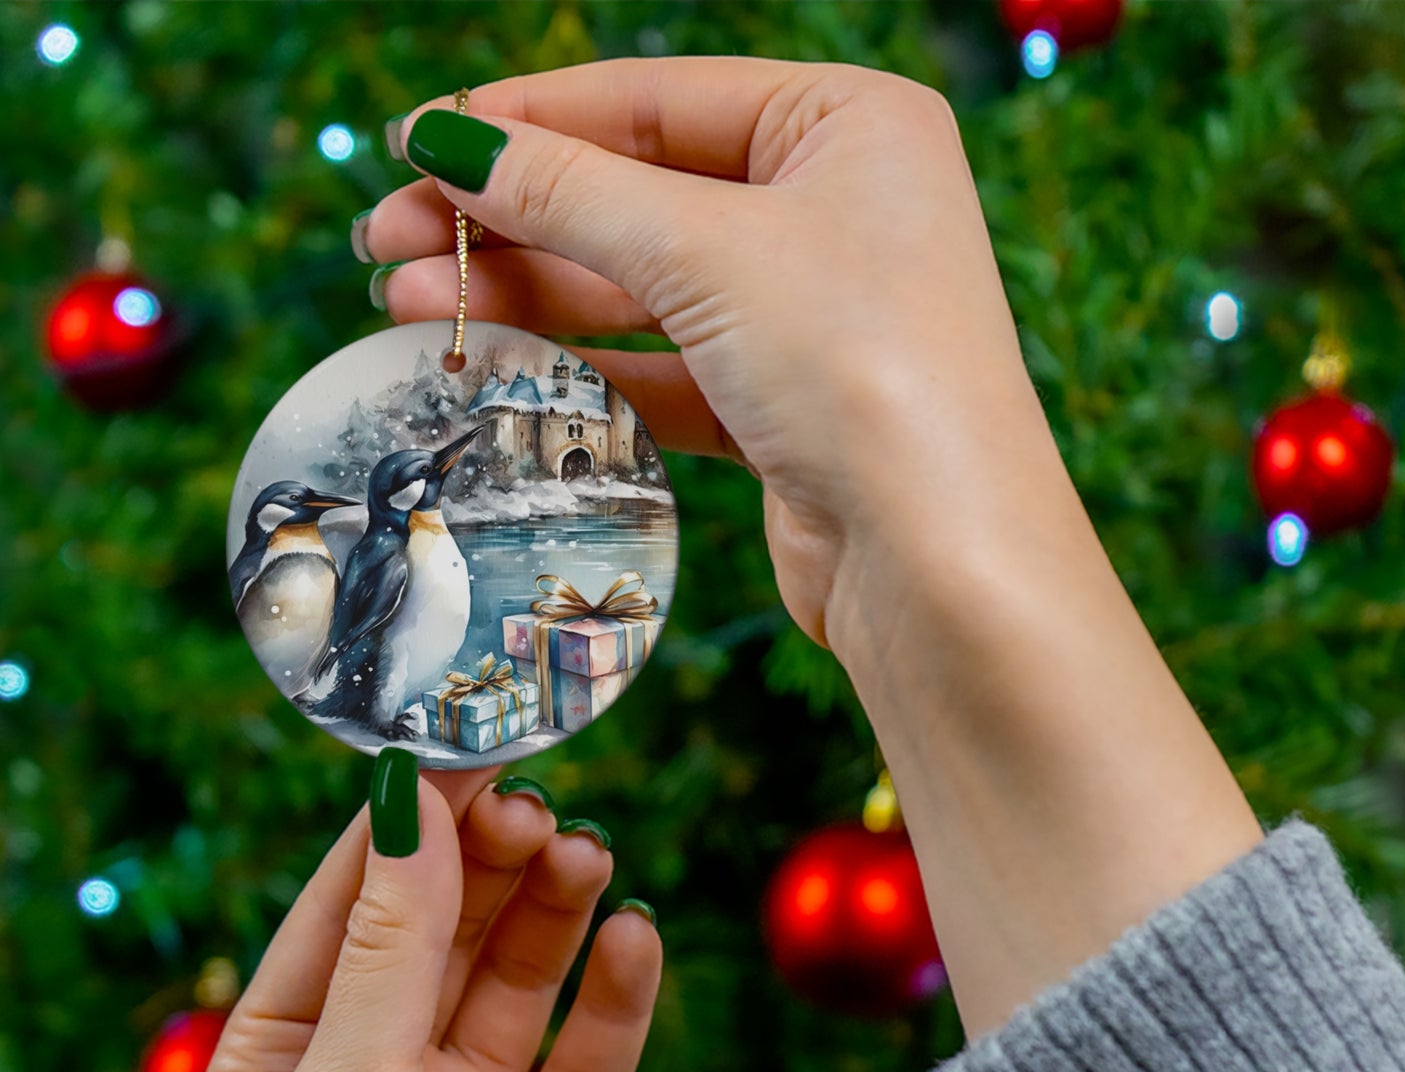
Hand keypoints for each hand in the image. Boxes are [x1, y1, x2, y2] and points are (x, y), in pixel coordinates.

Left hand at [202, 765, 661, 1071]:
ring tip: (589, 857)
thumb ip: (391, 947)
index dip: (410, 826)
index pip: (352, 903)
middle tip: (541, 811)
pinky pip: (591, 1055)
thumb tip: (410, 803)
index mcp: (290, 1053)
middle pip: (447, 928)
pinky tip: (636, 939)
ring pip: (522, 977)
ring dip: (556, 911)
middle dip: (491, 864)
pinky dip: (617, 994)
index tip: (468, 752)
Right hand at [362, 57, 1052, 655]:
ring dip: (526, 297)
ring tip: (407, 305)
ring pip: (640, 288)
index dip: (527, 120)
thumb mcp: (707, 251)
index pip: (655, 100)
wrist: (939, 561)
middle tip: (387, 240)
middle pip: (637, 195)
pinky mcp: (782, 408)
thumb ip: (572, 193)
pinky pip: (663, 369)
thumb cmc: (861, 369)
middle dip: (509, 218)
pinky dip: (581, 370)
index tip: (416, 142)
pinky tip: (494, 368)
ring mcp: (809, 314)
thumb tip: (451, 142)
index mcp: (847, 125)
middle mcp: (834, 210)